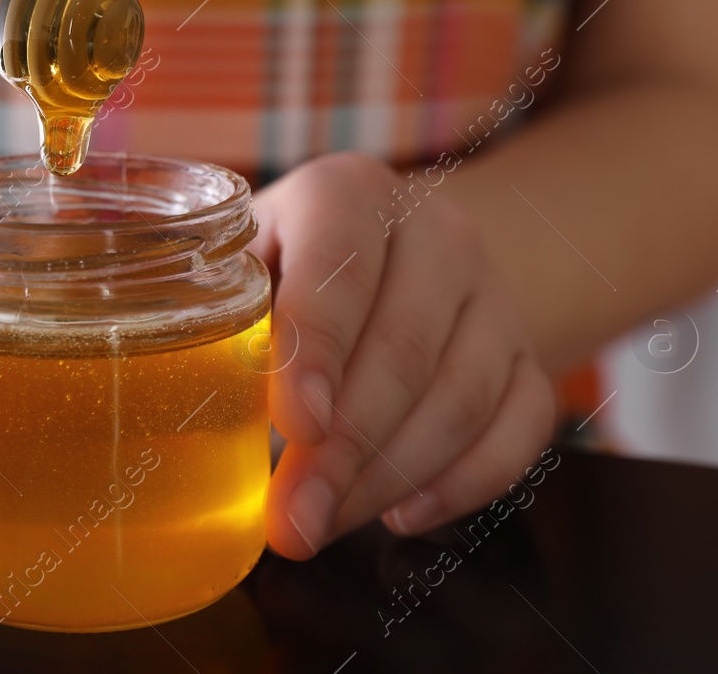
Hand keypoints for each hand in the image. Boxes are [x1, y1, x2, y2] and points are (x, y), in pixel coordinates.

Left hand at [250, 153, 554, 556]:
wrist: (393, 257)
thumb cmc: (286, 268)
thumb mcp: (245, 265)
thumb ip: (224, 319)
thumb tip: (187, 406)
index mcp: (348, 192)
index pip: (340, 265)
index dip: (318, 348)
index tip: (295, 425)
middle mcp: (435, 232)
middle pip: (404, 347)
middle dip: (345, 447)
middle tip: (294, 521)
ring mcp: (493, 295)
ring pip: (462, 396)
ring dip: (390, 476)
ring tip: (324, 524)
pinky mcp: (530, 356)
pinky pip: (521, 428)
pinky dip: (464, 482)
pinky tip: (401, 514)